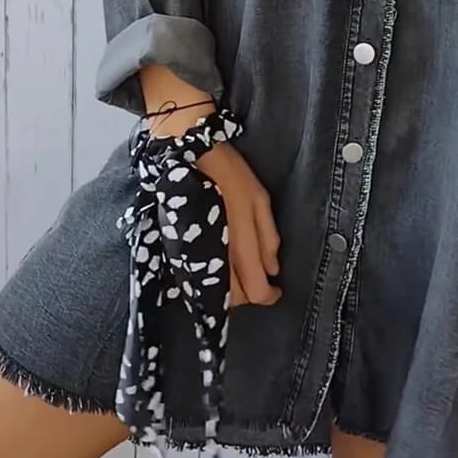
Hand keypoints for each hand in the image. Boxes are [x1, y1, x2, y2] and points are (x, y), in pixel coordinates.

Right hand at [196, 143, 281, 307]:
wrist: (188, 158)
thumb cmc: (230, 176)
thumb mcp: (260, 201)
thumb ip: (268, 239)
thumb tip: (273, 270)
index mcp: (240, 249)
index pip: (257, 291)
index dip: (271, 295)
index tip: (278, 289)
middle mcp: (215, 261)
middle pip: (235, 299)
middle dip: (251, 294)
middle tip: (261, 280)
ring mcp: (194, 258)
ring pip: (214, 293)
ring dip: (231, 290)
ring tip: (244, 273)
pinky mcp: (179, 252)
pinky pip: (198, 279)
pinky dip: (213, 280)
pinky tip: (223, 265)